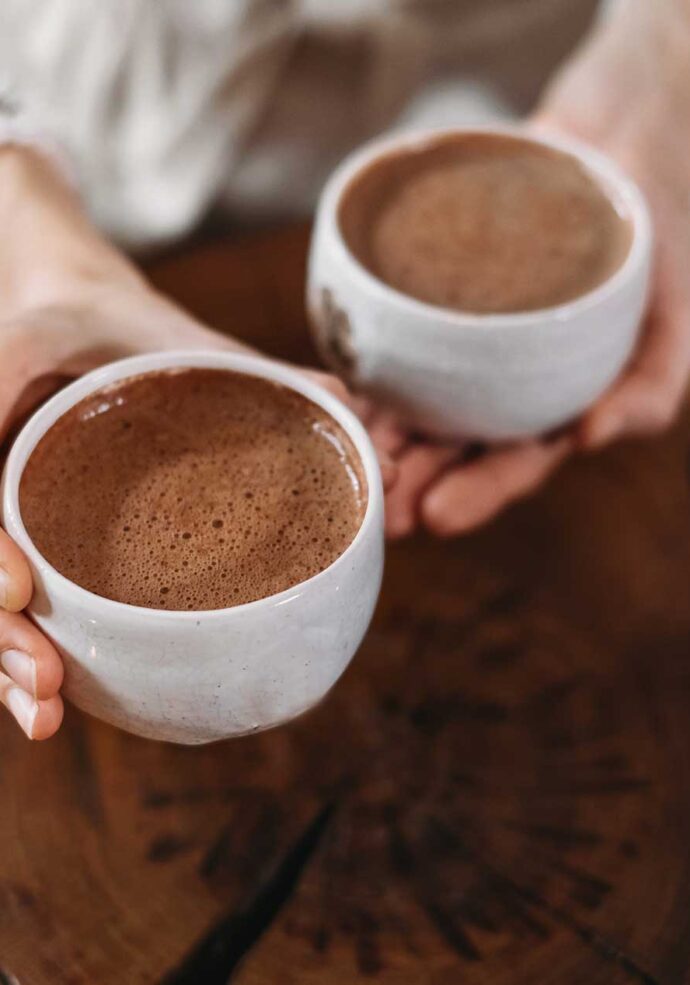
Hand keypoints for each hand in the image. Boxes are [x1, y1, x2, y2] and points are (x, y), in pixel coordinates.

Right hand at [0, 148, 392, 738]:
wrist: (72, 315)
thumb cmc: (118, 327)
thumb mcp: (174, 335)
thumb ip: (255, 372)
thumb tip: (356, 420)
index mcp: (7, 396)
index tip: (24, 589)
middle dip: (2, 632)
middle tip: (48, 683)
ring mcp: (5, 501)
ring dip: (4, 658)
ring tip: (48, 709)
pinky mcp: (25, 530)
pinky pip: (13, 589)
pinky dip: (22, 641)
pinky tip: (52, 697)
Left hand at [378, 0, 689, 538]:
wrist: (609, 152)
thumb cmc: (649, 248)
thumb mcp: (671, 324)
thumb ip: (649, 390)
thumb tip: (588, 439)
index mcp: (547, 408)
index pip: (509, 464)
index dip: (475, 494)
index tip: (436, 518)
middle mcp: (494, 387)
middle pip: (445, 446)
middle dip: (409, 483)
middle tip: (374, 512)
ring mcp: (454, 345)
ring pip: (406, 400)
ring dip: (372, 435)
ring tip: (339, 461)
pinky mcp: (421, 301)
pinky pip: (385, 338)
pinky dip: (358, 365)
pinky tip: (329, 389)